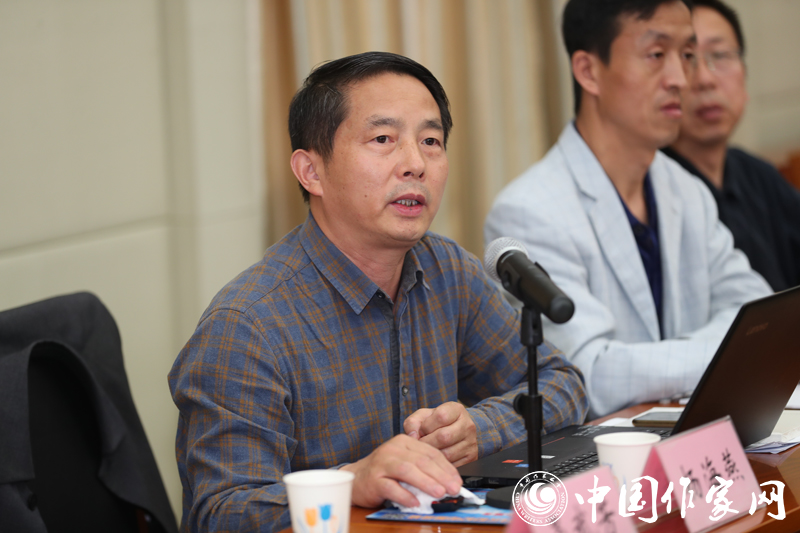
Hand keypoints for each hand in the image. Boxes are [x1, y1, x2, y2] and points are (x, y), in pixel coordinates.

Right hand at [340, 434, 461, 508]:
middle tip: (453, 488)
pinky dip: (405, 495)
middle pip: (421, 461)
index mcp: (404, 442)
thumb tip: (448, 483)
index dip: (447, 468)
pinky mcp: (373, 479)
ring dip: (426, 483)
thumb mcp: (405, 463)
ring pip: (407, 471)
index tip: (458, 481)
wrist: (356, 478)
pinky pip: (391, 487)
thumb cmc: (384, 472)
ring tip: (439, 493)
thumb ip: (423, 469)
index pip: (431, 453)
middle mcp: (393, 449)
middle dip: (441, 476)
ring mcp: (382, 463)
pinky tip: (415, 502)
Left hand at [403, 402, 477, 466]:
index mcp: (456, 410)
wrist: (458, 431)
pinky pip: (452, 465)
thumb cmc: (437, 423)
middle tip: (421, 444)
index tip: (422, 430)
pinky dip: (440, 464)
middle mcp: (467, 425)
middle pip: (444, 437)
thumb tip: (412, 436)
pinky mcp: (472, 457)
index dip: (426, 425)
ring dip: (432, 454)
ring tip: (427, 450)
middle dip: (427, 442)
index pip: (441, 416)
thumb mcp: (424, 416)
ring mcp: (471, 442)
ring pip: (447, 453)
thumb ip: (413, 422)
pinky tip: (436, 458)